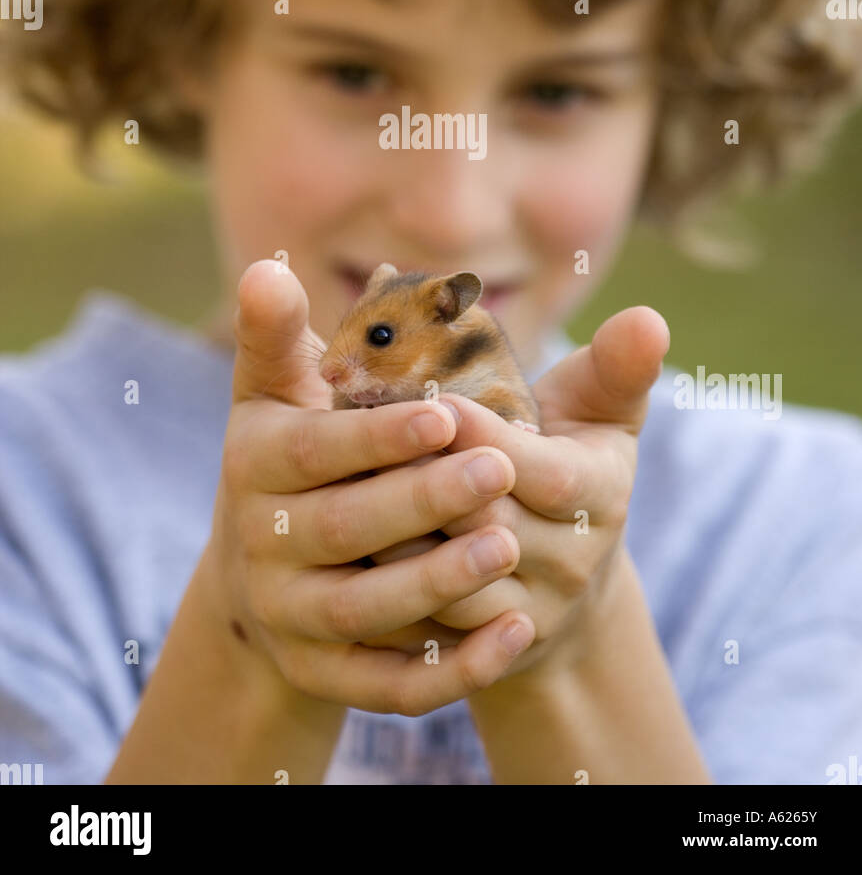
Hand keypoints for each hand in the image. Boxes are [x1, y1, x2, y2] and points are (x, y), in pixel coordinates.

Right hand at [203, 258, 536, 716]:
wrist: (268, 570)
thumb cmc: (296, 452)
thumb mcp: (279, 392)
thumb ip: (283, 333)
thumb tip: (267, 271)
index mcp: (253, 460)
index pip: (315, 449)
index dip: (379, 436)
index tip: (448, 413)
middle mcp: (259, 543)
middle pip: (343, 527)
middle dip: (422, 500)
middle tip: (496, 472)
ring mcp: (289, 616)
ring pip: (364, 610)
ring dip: (437, 581)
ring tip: (508, 546)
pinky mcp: (323, 675)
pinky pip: (388, 685)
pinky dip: (451, 670)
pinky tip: (515, 636)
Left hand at [360, 306, 669, 682]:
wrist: (563, 580)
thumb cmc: (568, 460)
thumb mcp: (598, 413)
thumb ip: (614, 366)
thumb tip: (648, 318)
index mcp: (600, 494)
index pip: (538, 470)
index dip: (481, 436)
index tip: (430, 399)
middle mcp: (573, 563)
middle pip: (483, 524)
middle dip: (422, 482)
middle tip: (360, 439)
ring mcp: (530, 614)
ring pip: (447, 582)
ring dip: (392, 538)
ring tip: (343, 489)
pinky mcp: (486, 654)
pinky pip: (426, 629)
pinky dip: (384, 589)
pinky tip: (347, 549)